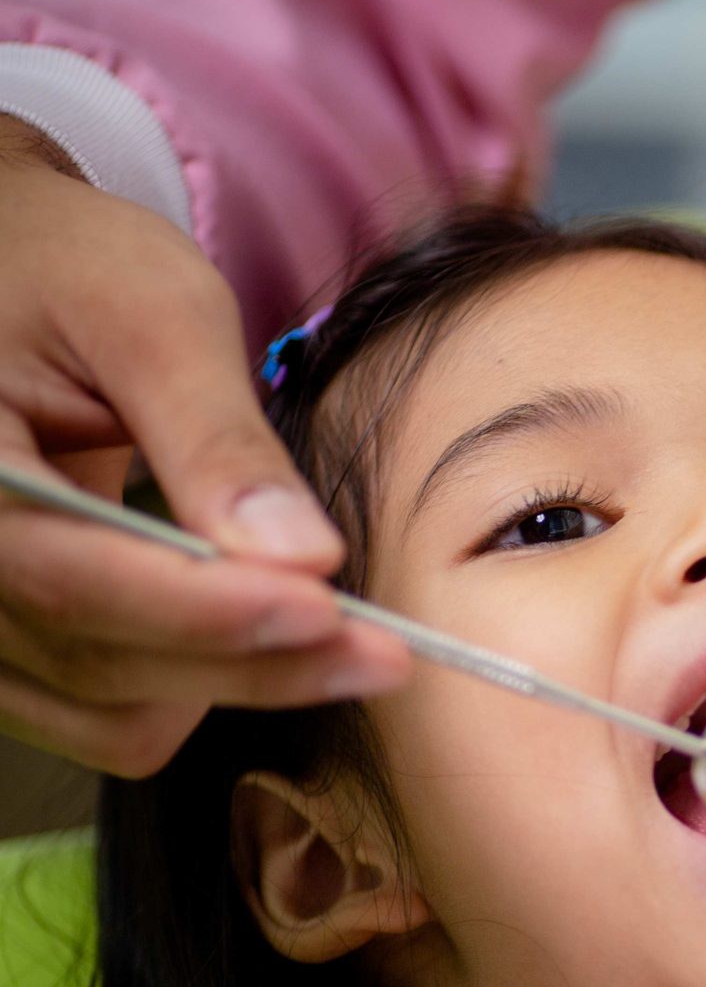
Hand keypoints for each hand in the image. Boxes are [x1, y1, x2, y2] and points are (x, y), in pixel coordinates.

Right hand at [0, 117, 405, 777]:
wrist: (11, 272)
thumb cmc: (66, 267)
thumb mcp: (150, 313)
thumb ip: (217, 437)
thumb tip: (302, 556)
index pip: (71, 581)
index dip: (206, 611)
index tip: (328, 611)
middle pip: (101, 660)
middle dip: (256, 661)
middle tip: (388, 651)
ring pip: (111, 710)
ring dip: (238, 686)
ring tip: (349, 642)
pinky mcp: (16, 645)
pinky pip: (106, 719)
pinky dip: (197, 694)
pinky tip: (265, 640)